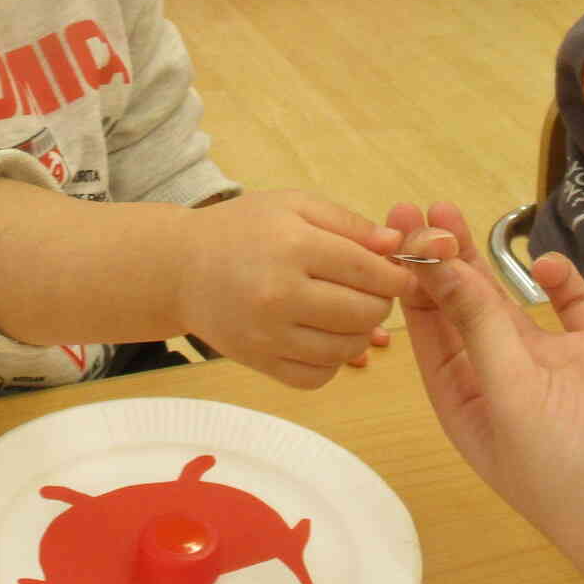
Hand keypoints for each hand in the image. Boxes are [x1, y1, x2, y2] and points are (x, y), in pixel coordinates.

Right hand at [178, 191, 411, 388]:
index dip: (396, 275)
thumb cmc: (241, 229)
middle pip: (363, 313)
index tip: (404, 276)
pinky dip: (333, 361)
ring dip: (361, 334)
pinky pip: (318, 376)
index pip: (367, 270)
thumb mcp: (294, 206)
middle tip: (372, 292)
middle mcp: (280, 294)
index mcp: (293, 247)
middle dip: (380, 303)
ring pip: (346, 349)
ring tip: (350, 313)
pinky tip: (324, 337)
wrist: (179, 268)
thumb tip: (396, 246)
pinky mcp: (259, 363)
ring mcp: (268, 335)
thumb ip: (349, 224)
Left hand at [389, 201, 583, 579]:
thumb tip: (435, 264)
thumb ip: (479, 327)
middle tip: (413, 206)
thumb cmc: (579, 480)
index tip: (393, 231)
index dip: (409, 281)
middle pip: (460, 310)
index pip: (427, 333)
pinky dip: (559, 281)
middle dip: (437, 260)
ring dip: (481, 263)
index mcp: (467, 406)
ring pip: (508, 303)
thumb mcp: (514, 399)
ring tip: (450, 213)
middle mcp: (504, 384)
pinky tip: (544, 260)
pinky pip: (575, 307)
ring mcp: (556, 368)